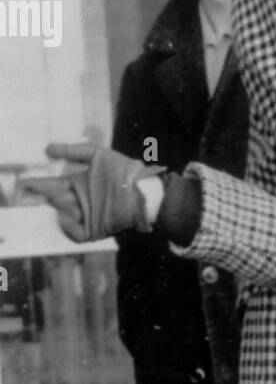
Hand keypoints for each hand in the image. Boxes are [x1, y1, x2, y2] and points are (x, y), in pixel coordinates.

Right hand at [18, 143, 163, 241]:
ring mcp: (86, 216)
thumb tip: (47, 149)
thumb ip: (73, 151)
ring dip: (62, 207)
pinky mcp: (94, 231)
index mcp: (78, 184)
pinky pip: (75, 233)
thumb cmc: (123, 170)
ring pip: (63, 215)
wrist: (142, 190)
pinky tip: (73, 213)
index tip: (24, 183)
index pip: (52, 186)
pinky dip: (69, 226)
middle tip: (39, 193)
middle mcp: (79, 201)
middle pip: (54, 201)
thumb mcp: (97, 154)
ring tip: (69, 198)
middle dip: (46, 197)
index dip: (37, 185)